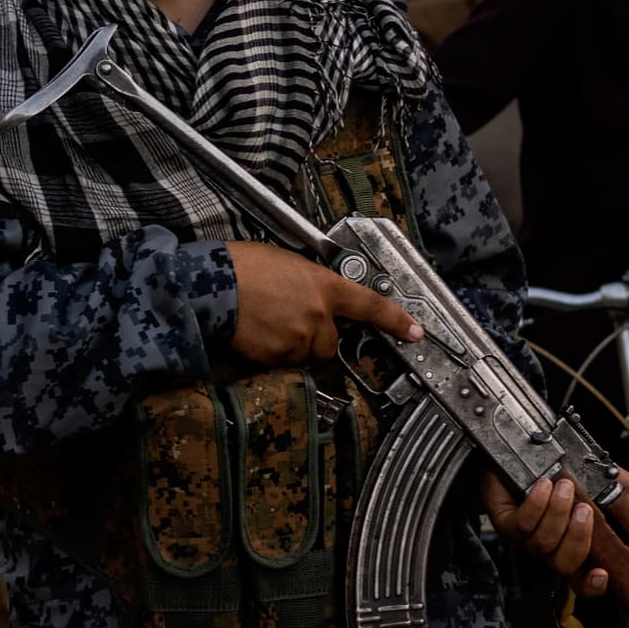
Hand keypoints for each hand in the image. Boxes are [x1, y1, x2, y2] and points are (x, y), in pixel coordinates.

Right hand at [225, 241, 419, 364]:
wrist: (213, 284)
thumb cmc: (242, 266)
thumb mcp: (287, 263)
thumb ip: (310, 282)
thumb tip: (313, 295)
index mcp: (325, 286)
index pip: (370, 305)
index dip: (396, 321)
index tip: (415, 332)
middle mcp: (318, 315)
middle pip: (329, 343)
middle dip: (314, 339)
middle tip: (286, 321)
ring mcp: (298, 339)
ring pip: (302, 355)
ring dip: (289, 347)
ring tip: (264, 322)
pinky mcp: (276, 357)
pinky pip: (279, 364)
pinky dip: (269, 355)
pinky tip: (254, 334)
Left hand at [480, 468, 628, 593]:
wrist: (520, 448)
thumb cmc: (560, 467)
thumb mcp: (604, 476)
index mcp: (575, 544)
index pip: (583, 581)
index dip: (593, 586)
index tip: (603, 575)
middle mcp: (551, 547)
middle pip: (565, 565)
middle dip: (578, 538)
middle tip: (585, 509)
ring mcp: (527, 539)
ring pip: (544, 544)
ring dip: (557, 514)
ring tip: (564, 486)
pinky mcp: (506, 524)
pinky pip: (522, 525)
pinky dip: (537, 504)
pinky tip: (544, 485)